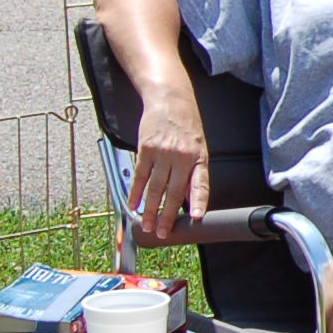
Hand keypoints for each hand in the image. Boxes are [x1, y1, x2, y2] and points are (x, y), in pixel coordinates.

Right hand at [126, 97, 208, 241]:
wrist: (170, 99)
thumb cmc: (186, 124)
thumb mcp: (198, 146)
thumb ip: (194, 170)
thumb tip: (189, 197)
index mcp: (199, 157)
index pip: (200, 184)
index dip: (199, 202)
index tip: (197, 217)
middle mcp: (181, 157)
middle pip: (174, 192)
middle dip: (168, 216)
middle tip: (163, 233)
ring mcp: (162, 154)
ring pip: (155, 188)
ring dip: (150, 210)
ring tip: (147, 225)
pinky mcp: (145, 150)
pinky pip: (140, 176)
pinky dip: (135, 192)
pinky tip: (133, 205)